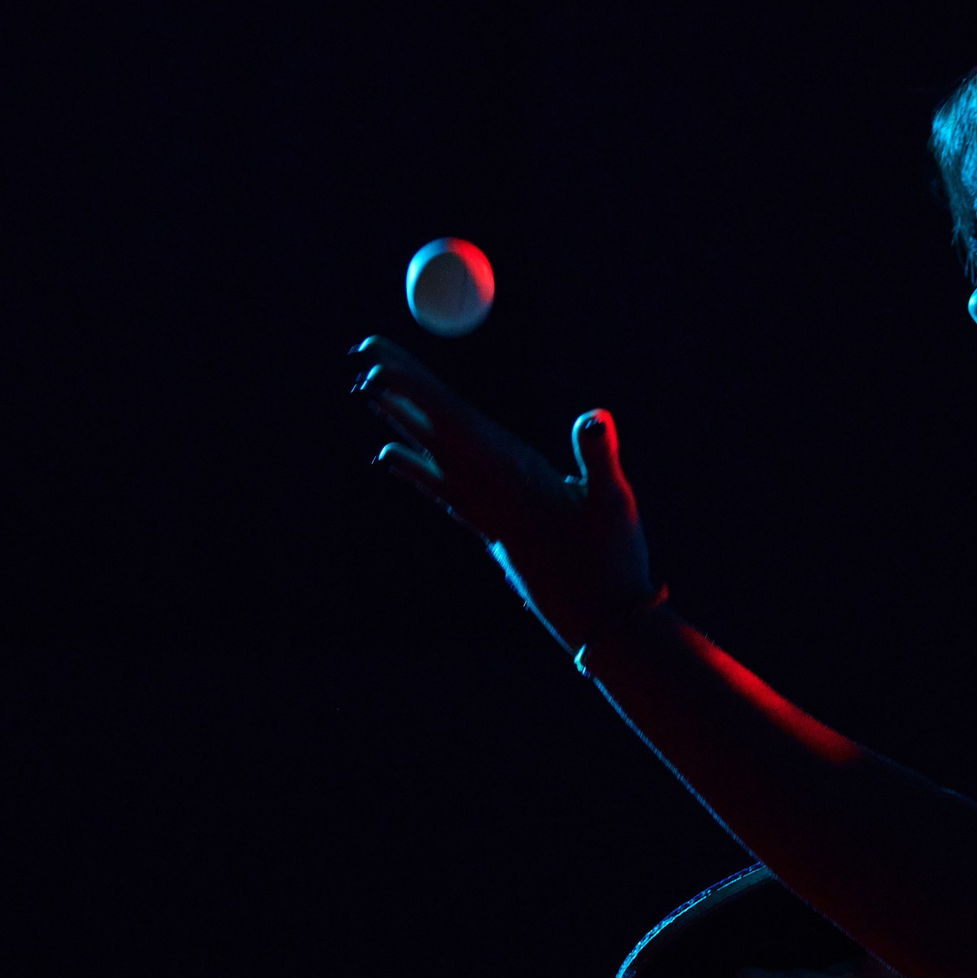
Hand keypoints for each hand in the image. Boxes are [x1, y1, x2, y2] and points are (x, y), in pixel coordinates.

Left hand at [353, 335, 655, 651]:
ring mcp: (483, 512)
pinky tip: (393, 455)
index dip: (411, 386)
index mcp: (507, 477)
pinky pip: (439, 487)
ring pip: (431, 456)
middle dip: (398, 388)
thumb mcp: (614, 506)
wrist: (599, 627)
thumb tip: (593, 418)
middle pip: (432, 429)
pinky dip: (413, 466)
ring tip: (369, 392)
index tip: (375, 359)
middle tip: (362, 351)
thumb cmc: (611, 564)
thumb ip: (599, 458)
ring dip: (401, 421)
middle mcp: (485, 492)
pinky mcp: (489, 528)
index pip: (449, 420)